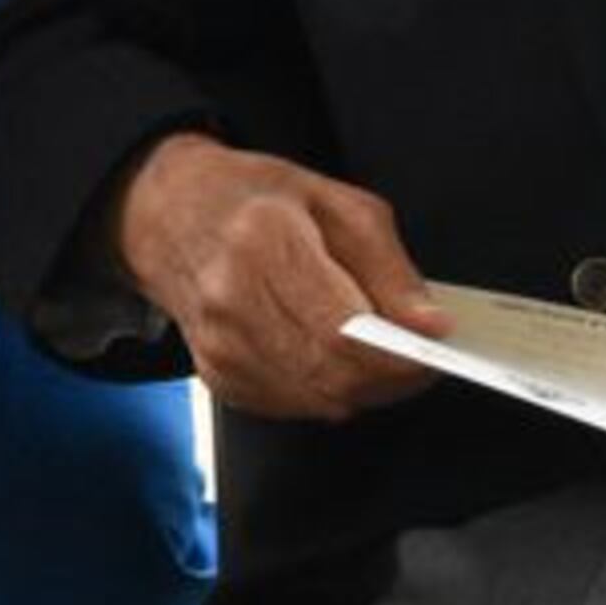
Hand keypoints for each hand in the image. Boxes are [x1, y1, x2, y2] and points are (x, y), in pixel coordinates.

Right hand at [108, 131, 446, 420]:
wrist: (171, 214)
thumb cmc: (253, 199)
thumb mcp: (335, 200)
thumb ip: (389, 265)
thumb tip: (428, 323)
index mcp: (265, 241)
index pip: (343, 331)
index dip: (398, 354)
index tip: (434, 349)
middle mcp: (232, 298)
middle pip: (334, 375)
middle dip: (390, 375)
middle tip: (415, 352)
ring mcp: (219, 344)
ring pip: (320, 401)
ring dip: (362, 385)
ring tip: (373, 348)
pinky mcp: (219, 376)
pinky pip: (296, 406)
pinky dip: (326, 388)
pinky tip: (325, 352)